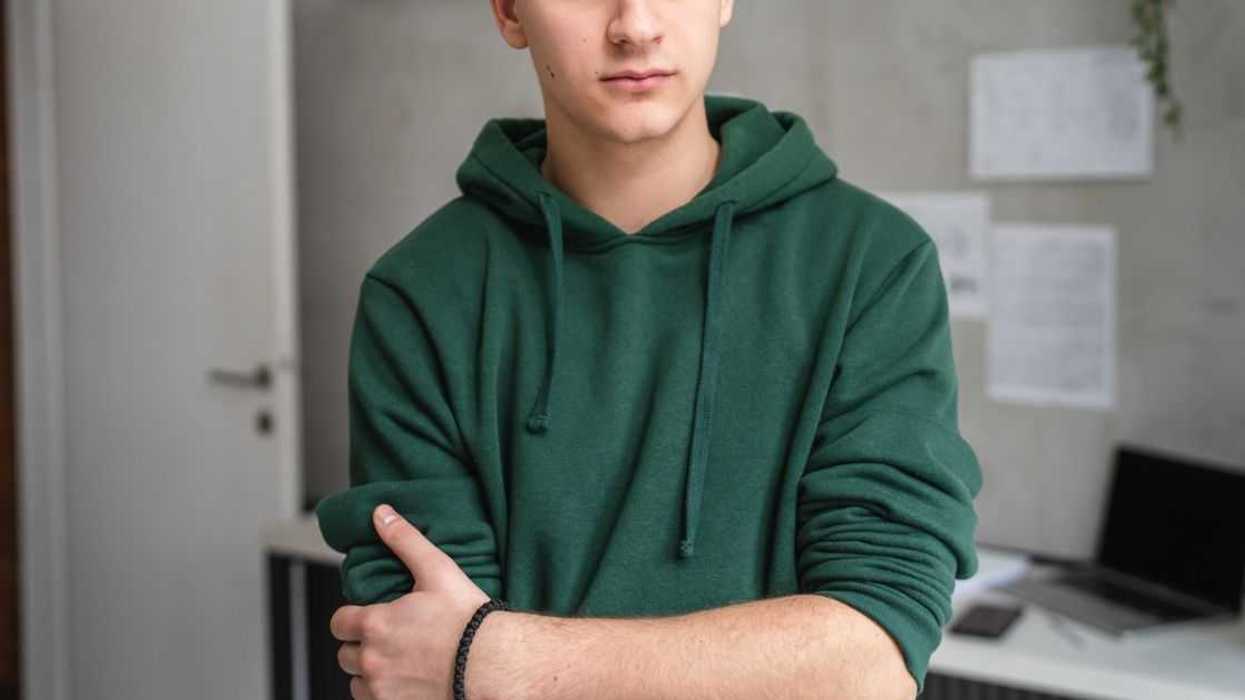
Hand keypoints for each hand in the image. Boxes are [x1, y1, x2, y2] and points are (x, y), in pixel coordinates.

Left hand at [330, 503, 492, 699]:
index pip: (338, 623)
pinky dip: (385, 694)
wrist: (492, 664)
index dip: (351, 618)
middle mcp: (372, 661)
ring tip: (397, 661)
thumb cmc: (468, 620)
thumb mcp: (437, 570)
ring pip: (357, 683)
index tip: (369, 617)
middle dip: (361, 645)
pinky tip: (407, 682)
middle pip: (345, 655)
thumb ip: (405, 540)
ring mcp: (383, 691)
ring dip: (370, 673)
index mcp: (375, 624)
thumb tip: (381, 514)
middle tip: (388, 638)